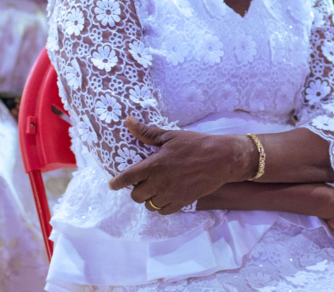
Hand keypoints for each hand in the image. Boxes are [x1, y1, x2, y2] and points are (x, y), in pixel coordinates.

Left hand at [108, 117, 252, 214]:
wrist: (221, 159)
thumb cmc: (196, 144)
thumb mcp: (171, 136)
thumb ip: (148, 133)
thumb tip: (128, 122)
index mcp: (154, 164)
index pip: (128, 177)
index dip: (117, 183)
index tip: (112, 185)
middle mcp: (159, 182)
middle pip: (136, 195)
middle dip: (136, 190)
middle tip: (144, 182)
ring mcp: (170, 194)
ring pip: (149, 205)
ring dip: (149, 198)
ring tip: (156, 189)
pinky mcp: (182, 202)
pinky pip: (163, 211)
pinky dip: (161, 206)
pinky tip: (166, 196)